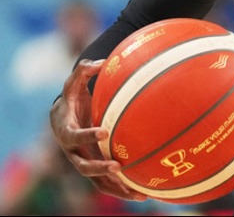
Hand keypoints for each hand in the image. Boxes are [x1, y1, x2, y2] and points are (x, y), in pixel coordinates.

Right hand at [49, 59, 147, 201]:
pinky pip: (109, 184)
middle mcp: (73, 152)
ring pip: (98, 182)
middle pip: (83, 166)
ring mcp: (84, 162)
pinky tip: (146, 194)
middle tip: (118, 166)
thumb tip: (101, 62)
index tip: (104, 132)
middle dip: (100, 168)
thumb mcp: (72, 84)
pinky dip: (124, 189)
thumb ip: (82, 71)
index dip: (87, 135)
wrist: (64, 118)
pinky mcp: (96, 168)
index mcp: (66, 131)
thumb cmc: (72, 98)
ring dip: (117, 188)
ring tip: (140, 194)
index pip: (74, 137)